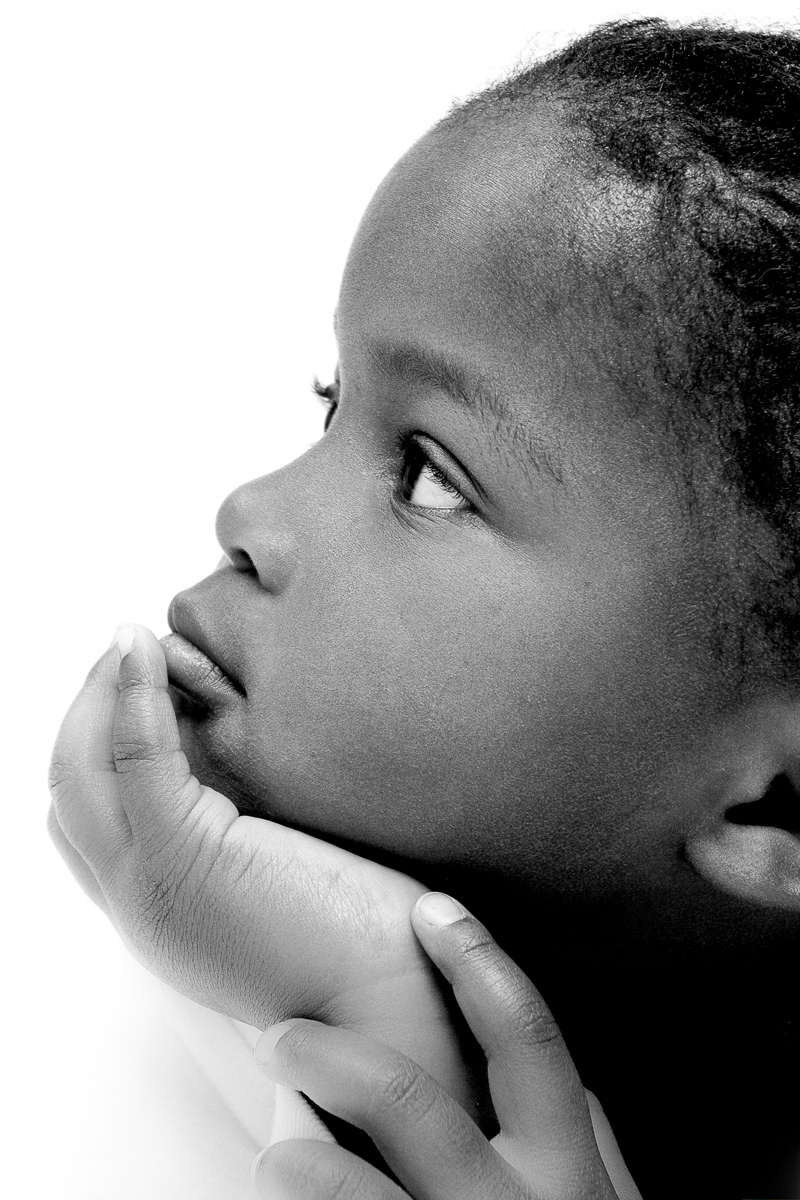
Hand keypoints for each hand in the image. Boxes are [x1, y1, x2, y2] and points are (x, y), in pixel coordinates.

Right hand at [48, 626, 481, 1118]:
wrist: (401, 1001)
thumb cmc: (372, 936)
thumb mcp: (288, 864)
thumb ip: (248, 817)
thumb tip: (243, 743)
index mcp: (165, 909)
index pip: (93, 818)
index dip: (104, 743)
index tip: (145, 682)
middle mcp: (142, 904)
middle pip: (69, 790)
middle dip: (88, 710)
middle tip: (127, 650)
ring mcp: (152, 887)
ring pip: (79, 772)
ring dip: (101, 694)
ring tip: (133, 641)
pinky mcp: (184, 861)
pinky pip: (134, 759)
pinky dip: (134, 694)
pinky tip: (149, 650)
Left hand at [251, 892, 642, 1199]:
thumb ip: (577, 1140)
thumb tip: (563, 1072)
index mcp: (566, 1172)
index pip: (526, 1036)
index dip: (477, 960)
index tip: (428, 908)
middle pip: (408, 1100)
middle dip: (333, 1053)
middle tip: (280, 1034)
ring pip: (343, 1191)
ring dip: (290, 1158)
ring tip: (274, 1143)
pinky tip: (286, 1199)